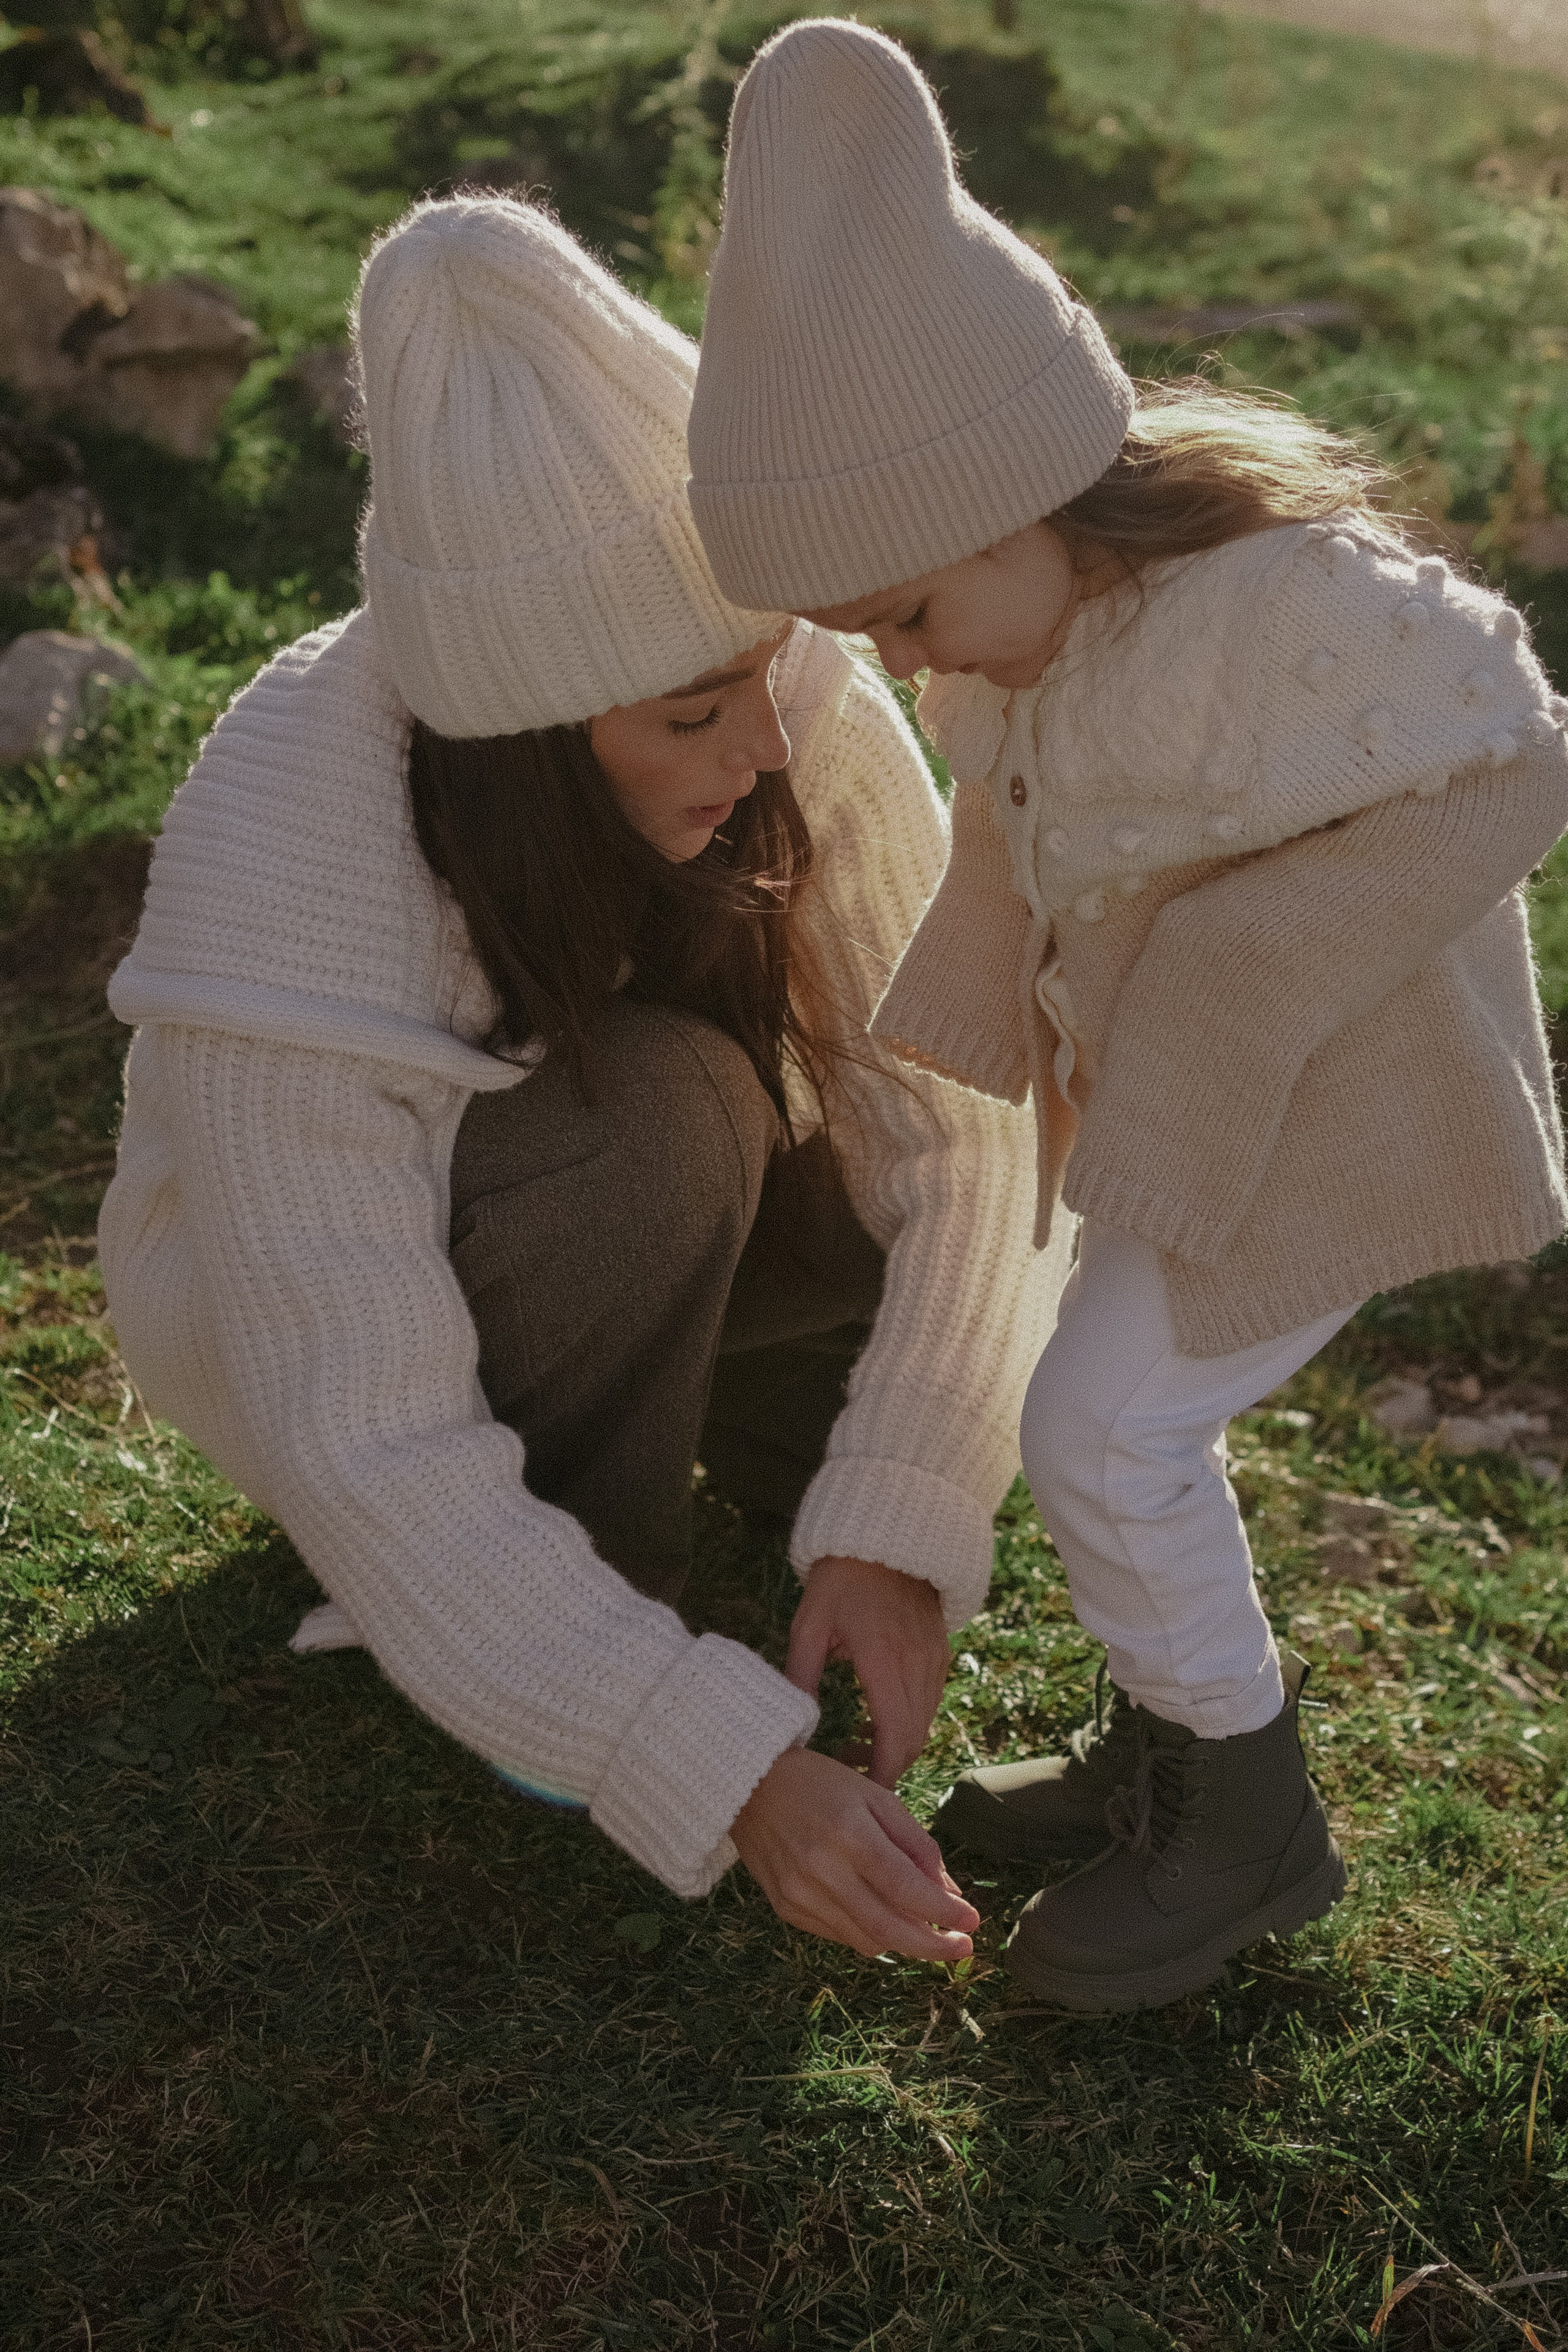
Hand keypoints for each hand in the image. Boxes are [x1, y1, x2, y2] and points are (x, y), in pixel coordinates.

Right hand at [732, 1746, 978, 1961]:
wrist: (749, 1784)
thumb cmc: (821, 1783)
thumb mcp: (876, 1797)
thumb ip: (915, 1843)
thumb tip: (949, 1892)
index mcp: (849, 1834)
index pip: (907, 1888)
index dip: (944, 1913)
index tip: (973, 1922)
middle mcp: (821, 1869)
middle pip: (888, 1928)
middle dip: (932, 1946)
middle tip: (962, 1948)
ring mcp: (799, 1894)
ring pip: (866, 1940)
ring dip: (904, 1943)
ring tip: (928, 1933)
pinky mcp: (785, 1908)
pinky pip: (839, 1936)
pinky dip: (868, 1933)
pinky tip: (884, 1919)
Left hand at [786, 1555, 949, 1787]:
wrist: (886, 1535)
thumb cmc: (841, 1578)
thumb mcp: (810, 1623)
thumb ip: (800, 1675)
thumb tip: (788, 1726)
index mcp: (883, 1660)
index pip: (895, 1739)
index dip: (881, 1776)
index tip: (857, 1792)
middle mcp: (917, 1665)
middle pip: (913, 1740)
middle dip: (885, 1767)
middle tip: (847, 1771)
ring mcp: (934, 1659)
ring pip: (925, 1724)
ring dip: (897, 1745)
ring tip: (856, 1745)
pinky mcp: (941, 1653)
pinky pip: (930, 1702)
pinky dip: (909, 1721)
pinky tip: (878, 1718)